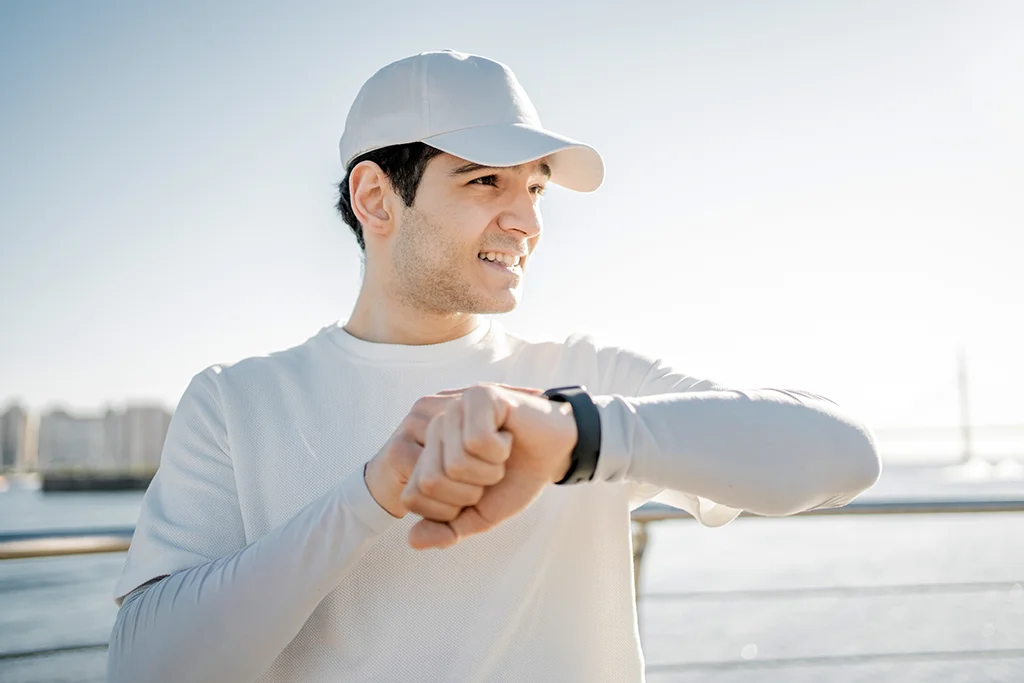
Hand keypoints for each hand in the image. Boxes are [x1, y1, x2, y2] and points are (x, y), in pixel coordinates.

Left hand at [363, 384, 545, 517]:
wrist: (556, 453)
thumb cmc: (516, 479)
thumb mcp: (481, 515)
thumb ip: (448, 529)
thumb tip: (413, 541)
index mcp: (428, 455)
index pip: (413, 497)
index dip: (448, 510)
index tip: (475, 493)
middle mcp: (434, 429)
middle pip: (432, 481)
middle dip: (471, 491)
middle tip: (491, 474)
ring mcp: (454, 409)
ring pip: (455, 463)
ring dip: (490, 470)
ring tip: (501, 455)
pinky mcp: (478, 395)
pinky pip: (478, 441)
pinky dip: (501, 450)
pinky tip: (508, 437)